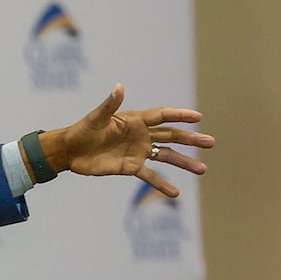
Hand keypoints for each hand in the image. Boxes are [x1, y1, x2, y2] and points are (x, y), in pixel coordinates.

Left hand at [39, 83, 213, 197]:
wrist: (69, 151)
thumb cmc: (82, 131)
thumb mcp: (96, 118)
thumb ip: (110, 105)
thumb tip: (119, 87)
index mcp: (135, 121)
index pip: (162, 116)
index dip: (179, 115)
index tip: (198, 117)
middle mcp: (141, 136)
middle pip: (171, 136)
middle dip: (191, 139)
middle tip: (211, 142)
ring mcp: (138, 152)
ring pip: (166, 156)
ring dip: (184, 162)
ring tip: (202, 169)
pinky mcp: (130, 167)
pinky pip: (150, 176)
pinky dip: (162, 183)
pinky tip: (176, 192)